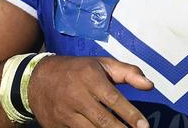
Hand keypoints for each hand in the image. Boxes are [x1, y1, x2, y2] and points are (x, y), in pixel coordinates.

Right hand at [28, 56, 153, 126]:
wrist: (38, 79)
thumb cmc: (79, 70)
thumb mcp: (103, 64)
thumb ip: (128, 73)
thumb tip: (150, 85)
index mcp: (90, 77)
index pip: (113, 99)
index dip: (130, 114)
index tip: (144, 126)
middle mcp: (76, 96)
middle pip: (103, 120)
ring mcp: (65, 113)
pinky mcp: (56, 126)